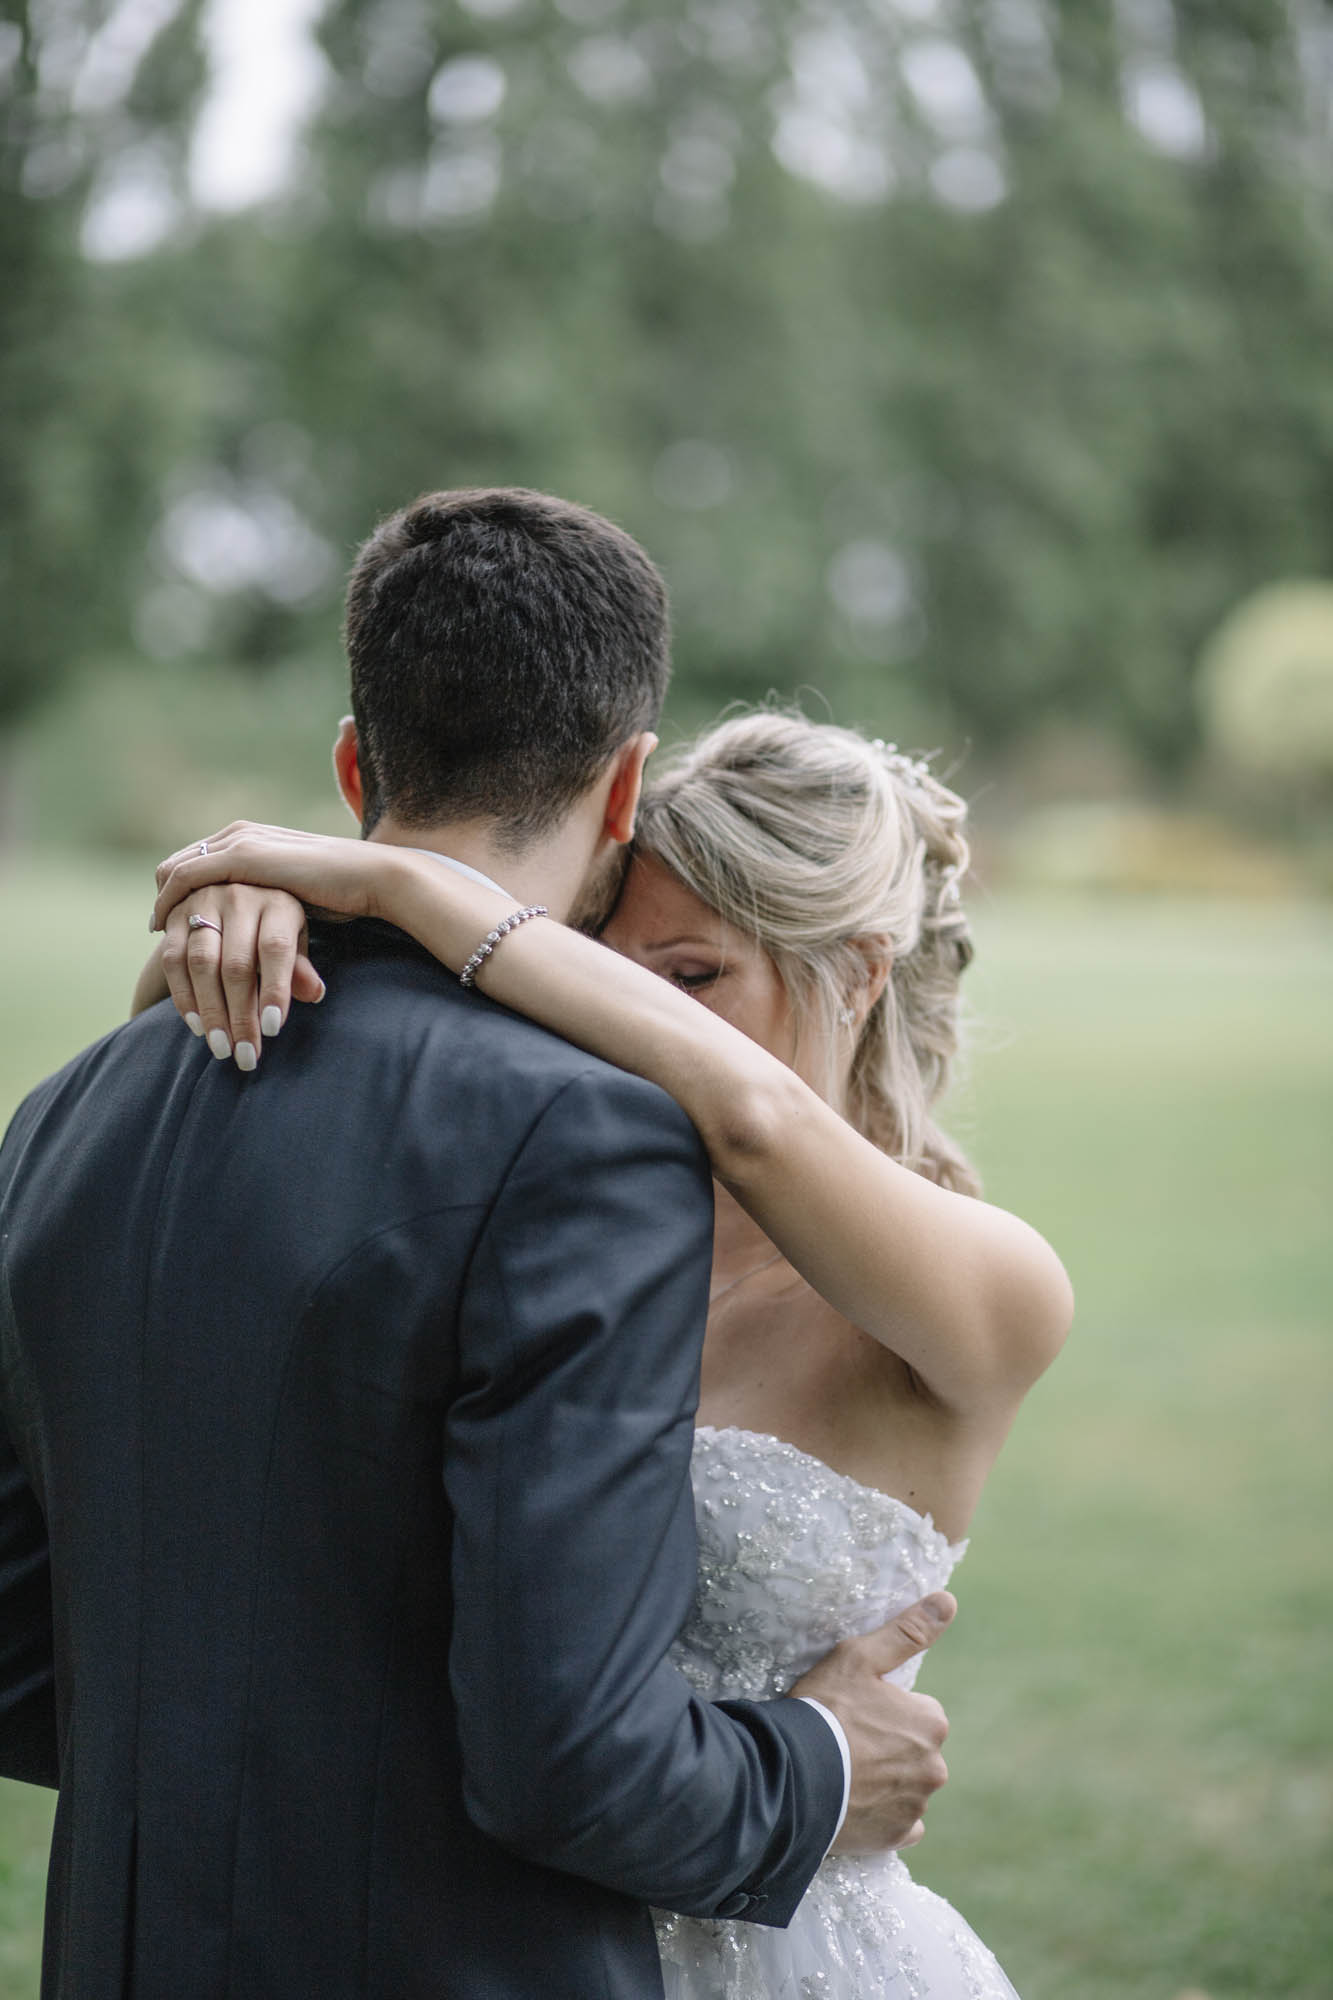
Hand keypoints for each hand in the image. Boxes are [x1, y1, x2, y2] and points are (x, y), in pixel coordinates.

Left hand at [152, 821, 391, 934]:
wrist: (371, 878)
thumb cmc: (343, 893)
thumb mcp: (295, 894)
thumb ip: (271, 900)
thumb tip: (264, 923)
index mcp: (252, 837)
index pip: (197, 860)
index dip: (178, 892)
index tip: (173, 921)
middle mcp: (239, 833)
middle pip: (178, 864)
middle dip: (165, 899)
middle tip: (159, 932)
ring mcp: (238, 841)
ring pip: (176, 872)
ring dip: (164, 906)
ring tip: (160, 937)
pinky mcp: (242, 856)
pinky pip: (186, 878)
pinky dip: (170, 904)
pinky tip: (166, 931)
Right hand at [160, 885, 324, 1068]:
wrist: (230, 894)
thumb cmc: (272, 927)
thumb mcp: (294, 940)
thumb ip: (299, 968)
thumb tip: (315, 994)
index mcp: (278, 903)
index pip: (275, 949)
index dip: (274, 990)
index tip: (272, 1030)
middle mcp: (239, 897)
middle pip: (236, 964)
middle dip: (240, 1015)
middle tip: (246, 1055)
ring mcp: (203, 902)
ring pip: (201, 964)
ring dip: (210, 1012)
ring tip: (222, 1048)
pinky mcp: (174, 914)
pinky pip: (173, 960)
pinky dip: (183, 996)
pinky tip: (198, 1026)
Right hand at [790, 1592, 954, 1853]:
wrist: (791, 1775)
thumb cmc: (825, 1709)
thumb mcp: (860, 1657)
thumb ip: (908, 1631)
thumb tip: (948, 1600)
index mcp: (930, 1723)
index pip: (920, 1713)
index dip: (887, 1711)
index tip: (857, 1713)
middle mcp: (934, 1768)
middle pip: (915, 1751)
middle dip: (890, 1748)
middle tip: (847, 1743)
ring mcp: (915, 1807)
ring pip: (907, 1787)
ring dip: (885, 1781)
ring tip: (843, 1772)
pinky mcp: (896, 1838)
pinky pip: (900, 1825)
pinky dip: (883, 1815)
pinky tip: (855, 1803)